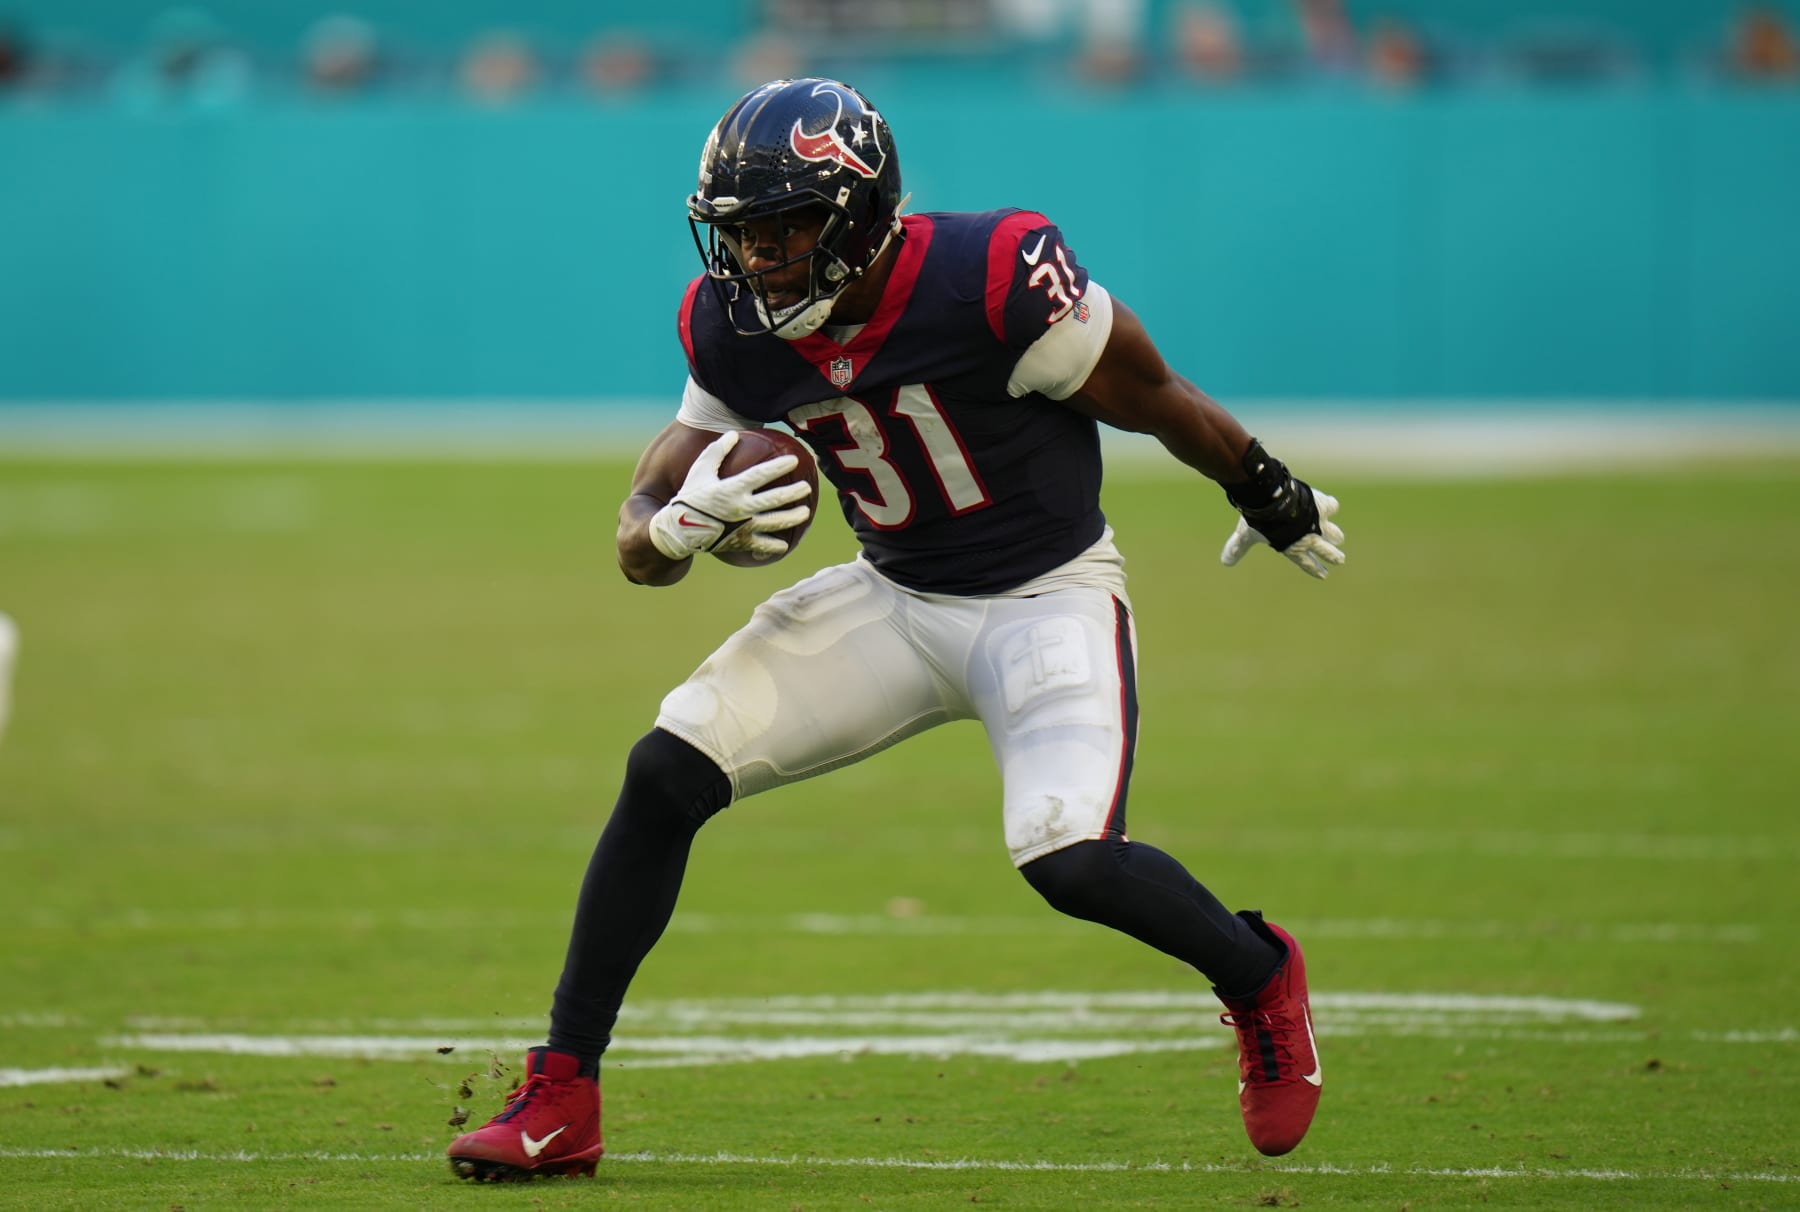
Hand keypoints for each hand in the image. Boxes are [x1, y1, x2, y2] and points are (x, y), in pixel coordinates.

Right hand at [648, 431, 812, 560]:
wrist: (678, 530)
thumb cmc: (690, 496)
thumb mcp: (699, 470)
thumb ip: (716, 451)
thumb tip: (733, 434)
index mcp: (731, 489)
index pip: (760, 475)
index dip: (778, 467)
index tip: (793, 460)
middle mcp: (741, 508)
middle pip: (774, 500)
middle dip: (793, 493)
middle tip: (806, 488)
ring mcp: (743, 527)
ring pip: (774, 523)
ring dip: (792, 518)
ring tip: (805, 513)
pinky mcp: (740, 543)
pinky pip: (762, 545)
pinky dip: (774, 545)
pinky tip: (785, 545)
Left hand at [1220, 487, 1345, 579]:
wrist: (1272, 500)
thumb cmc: (1258, 521)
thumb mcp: (1246, 536)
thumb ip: (1237, 548)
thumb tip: (1225, 562)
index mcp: (1293, 548)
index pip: (1307, 564)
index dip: (1315, 570)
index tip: (1324, 575)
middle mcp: (1310, 539)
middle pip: (1327, 551)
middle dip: (1334, 556)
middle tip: (1339, 559)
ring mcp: (1318, 523)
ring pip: (1334, 533)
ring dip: (1335, 535)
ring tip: (1337, 537)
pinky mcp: (1323, 506)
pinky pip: (1332, 507)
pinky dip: (1330, 507)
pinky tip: (1329, 506)